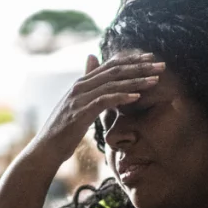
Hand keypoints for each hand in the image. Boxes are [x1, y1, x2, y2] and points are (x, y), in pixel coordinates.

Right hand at [26, 53, 163, 167]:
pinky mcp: (80, 112)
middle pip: (115, 71)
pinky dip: (121, 97)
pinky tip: (137, 97)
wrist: (46, 149)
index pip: (110, 65)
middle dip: (140, 66)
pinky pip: (104, 101)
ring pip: (112, 83)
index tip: (151, 58)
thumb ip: (88, 87)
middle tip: (161, 64)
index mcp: (82, 83)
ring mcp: (79, 98)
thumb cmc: (63, 130)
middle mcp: (80, 86)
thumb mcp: (77, 105)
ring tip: (155, 79)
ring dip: (136, 80)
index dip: (132, 60)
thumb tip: (92, 62)